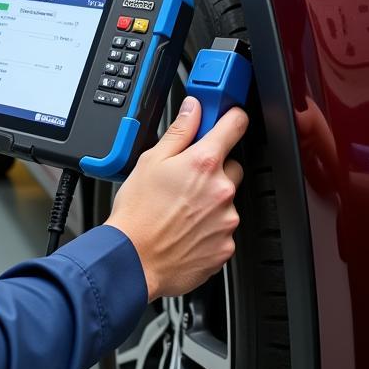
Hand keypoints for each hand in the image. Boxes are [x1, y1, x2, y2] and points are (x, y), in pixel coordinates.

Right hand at [107, 98, 246, 301]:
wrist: (133, 260)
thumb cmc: (137, 213)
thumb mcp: (150, 161)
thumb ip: (179, 131)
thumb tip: (193, 109)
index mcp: (203, 163)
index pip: (235, 125)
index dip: (232, 117)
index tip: (228, 118)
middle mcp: (221, 190)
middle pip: (232, 167)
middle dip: (214, 170)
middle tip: (186, 180)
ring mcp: (226, 220)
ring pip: (226, 201)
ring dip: (210, 202)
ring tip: (180, 211)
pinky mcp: (225, 246)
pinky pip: (223, 229)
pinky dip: (209, 228)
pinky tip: (185, 230)